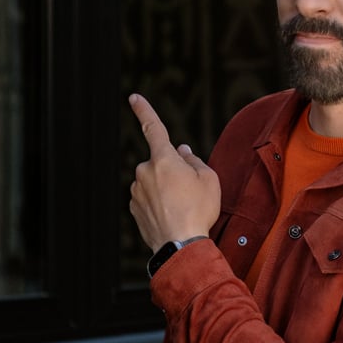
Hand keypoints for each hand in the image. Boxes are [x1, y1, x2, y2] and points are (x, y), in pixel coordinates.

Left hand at [128, 93, 220, 253]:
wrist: (181, 245)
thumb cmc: (199, 209)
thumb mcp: (209, 179)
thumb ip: (194, 160)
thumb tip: (182, 152)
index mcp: (164, 160)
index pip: (153, 129)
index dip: (144, 111)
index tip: (133, 97)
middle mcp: (145, 172)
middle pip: (161, 163)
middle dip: (173, 170)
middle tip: (191, 190)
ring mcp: (137, 192)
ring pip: (154, 181)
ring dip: (167, 188)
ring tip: (184, 206)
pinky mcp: (134, 209)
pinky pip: (149, 198)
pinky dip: (160, 203)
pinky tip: (173, 214)